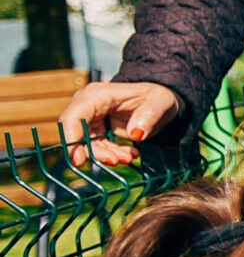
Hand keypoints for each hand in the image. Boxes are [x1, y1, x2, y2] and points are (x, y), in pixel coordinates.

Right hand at [56, 80, 182, 166]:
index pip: (74, 116)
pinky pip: (98, 148)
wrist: (159, 102)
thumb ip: (149, 116)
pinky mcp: (97, 131)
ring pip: (86, 144)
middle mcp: (88, 106)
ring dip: (105, 155)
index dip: (71, 138)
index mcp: (97, 95)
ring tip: (129, 157)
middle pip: (76, 134)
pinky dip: (112, 154)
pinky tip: (131, 154)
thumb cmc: (157, 97)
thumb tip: (136, 134)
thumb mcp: (160, 102)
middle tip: (114, 161)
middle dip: (92, 152)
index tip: (77, 160)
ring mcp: (91, 119)